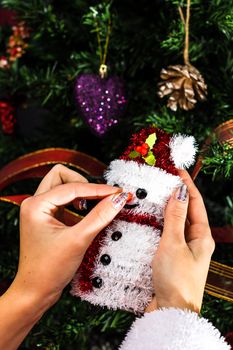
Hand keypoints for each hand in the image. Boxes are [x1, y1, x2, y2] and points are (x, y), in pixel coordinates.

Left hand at [11, 164, 126, 309]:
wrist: (36, 291)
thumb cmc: (50, 269)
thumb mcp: (78, 240)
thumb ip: (100, 216)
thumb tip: (119, 199)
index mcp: (36, 205)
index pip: (73, 187)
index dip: (99, 189)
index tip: (119, 192)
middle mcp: (35, 203)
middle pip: (62, 176)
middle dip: (84, 183)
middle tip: (103, 196)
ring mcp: (39, 210)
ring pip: (62, 186)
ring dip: (80, 192)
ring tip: (94, 205)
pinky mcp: (46, 218)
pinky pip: (64, 200)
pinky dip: (78, 202)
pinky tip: (87, 213)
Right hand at [145, 169, 214, 313]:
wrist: (170, 312)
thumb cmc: (176, 279)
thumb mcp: (173, 243)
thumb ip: (175, 217)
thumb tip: (179, 191)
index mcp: (202, 237)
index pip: (195, 203)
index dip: (187, 185)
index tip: (176, 170)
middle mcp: (195, 242)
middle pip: (186, 211)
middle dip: (176, 195)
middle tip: (162, 181)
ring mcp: (183, 250)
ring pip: (175, 223)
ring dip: (166, 210)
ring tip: (153, 196)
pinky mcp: (172, 258)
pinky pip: (166, 235)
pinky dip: (158, 225)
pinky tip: (148, 221)